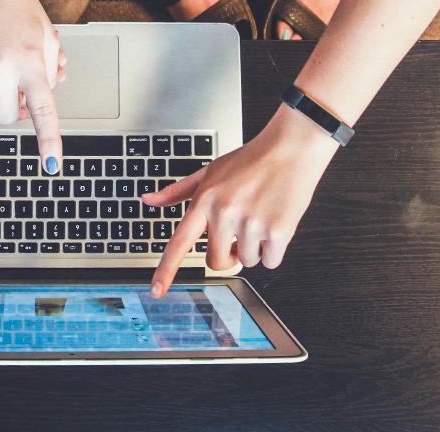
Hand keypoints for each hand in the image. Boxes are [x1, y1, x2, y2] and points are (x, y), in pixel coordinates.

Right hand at [0, 0, 65, 172]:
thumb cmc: (16, 5)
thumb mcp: (46, 34)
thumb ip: (51, 68)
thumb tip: (48, 93)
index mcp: (31, 61)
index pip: (43, 111)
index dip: (49, 141)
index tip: (52, 164)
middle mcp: (1, 66)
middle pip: (5, 116)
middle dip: (12, 110)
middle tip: (16, 91)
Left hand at [142, 105, 340, 296]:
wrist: (291, 148)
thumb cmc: (250, 160)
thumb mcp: (209, 171)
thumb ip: (177, 191)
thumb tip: (148, 200)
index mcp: (205, 201)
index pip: (179, 243)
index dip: (166, 270)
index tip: (156, 291)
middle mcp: (225, 214)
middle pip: (217, 262)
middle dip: (228, 255)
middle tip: (239, 233)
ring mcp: (251, 224)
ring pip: (247, 262)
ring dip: (254, 248)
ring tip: (260, 217)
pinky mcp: (278, 231)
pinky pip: (270, 262)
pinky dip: (274, 250)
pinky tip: (276, 222)